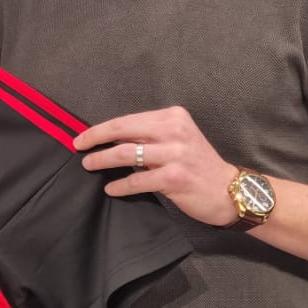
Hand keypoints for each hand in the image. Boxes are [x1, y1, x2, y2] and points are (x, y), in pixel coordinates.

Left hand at [76, 106, 239, 225]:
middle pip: (123, 131)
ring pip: (126, 154)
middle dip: (95, 138)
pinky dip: (120, 185)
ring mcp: (175, 154)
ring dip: (102, 160)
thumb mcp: (178, 139)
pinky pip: (136, 180)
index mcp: (173, 117)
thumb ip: (151, 135)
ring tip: (89, 165)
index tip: (83, 136)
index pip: (128, 119)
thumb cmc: (198, 165)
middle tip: (78, 148)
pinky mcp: (174, 177)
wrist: (229, 190)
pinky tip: (111, 188)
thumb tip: (111, 139)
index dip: (102, 128)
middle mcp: (174, 131)